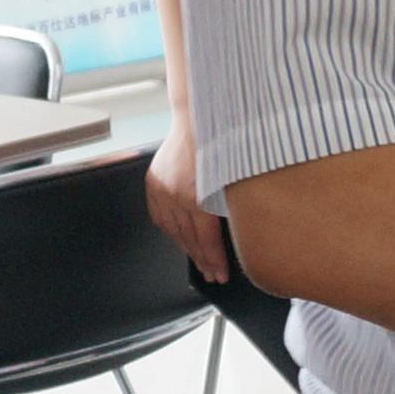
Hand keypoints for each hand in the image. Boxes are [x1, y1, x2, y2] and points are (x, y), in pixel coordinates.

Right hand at [144, 120, 233, 284]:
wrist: (198, 118)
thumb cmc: (223, 143)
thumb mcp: (235, 177)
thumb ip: (232, 205)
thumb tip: (240, 231)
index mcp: (199, 196)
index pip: (206, 240)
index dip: (214, 261)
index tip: (221, 274)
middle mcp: (177, 196)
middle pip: (189, 240)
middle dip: (202, 261)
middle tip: (212, 275)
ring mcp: (163, 190)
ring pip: (173, 231)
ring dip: (187, 249)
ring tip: (199, 263)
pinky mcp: (154, 183)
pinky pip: (160, 216)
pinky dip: (170, 230)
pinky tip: (180, 240)